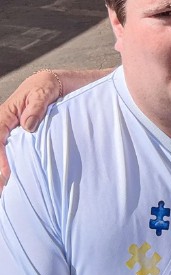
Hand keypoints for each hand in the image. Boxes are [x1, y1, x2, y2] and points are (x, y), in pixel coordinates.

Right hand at [0, 70, 61, 191]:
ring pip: (4, 152)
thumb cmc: (50, 84)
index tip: (6, 174)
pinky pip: (15, 152)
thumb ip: (36, 106)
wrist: (60, 82)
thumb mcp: (44, 90)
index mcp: (7, 114)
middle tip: (2, 190)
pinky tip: (14, 182)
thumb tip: (28, 126)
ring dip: (3, 172)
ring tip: (5, 192)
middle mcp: (7, 125)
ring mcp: (14, 132)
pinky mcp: (24, 137)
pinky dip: (12, 166)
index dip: (0, 158)